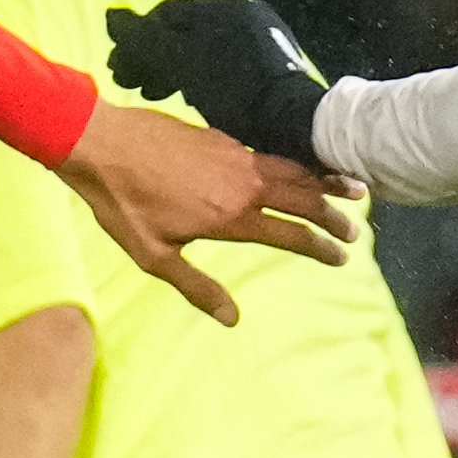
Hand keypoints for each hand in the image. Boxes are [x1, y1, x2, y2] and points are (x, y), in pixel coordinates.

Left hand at [53, 102, 350, 328]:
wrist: (102, 144)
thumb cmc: (122, 205)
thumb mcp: (153, 256)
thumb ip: (196, 286)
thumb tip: (232, 319)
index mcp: (230, 216)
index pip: (290, 235)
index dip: (320, 247)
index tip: (342, 257)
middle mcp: (242, 184)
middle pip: (303, 199)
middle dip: (333, 216)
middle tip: (355, 230)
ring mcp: (235, 157)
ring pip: (292, 170)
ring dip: (324, 182)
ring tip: (352, 189)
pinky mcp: (223, 139)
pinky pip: (270, 153)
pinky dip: (295, 163)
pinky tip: (300, 168)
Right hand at [102, 0, 329, 167]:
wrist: (293, 124)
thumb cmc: (235, 92)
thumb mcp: (182, 64)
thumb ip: (145, 40)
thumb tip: (113, 19)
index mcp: (224, 8)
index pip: (165, 14)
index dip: (136, 39)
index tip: (121, 67)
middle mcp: (244, 14)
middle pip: (183, 30)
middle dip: (154, 55)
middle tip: (131, 82)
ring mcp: (259, 38)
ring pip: (201, 47)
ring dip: (173, 67)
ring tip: (155, 91)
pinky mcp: (267, 63)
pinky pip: (220, 62)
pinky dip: (197, 76)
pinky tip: (189, 95)